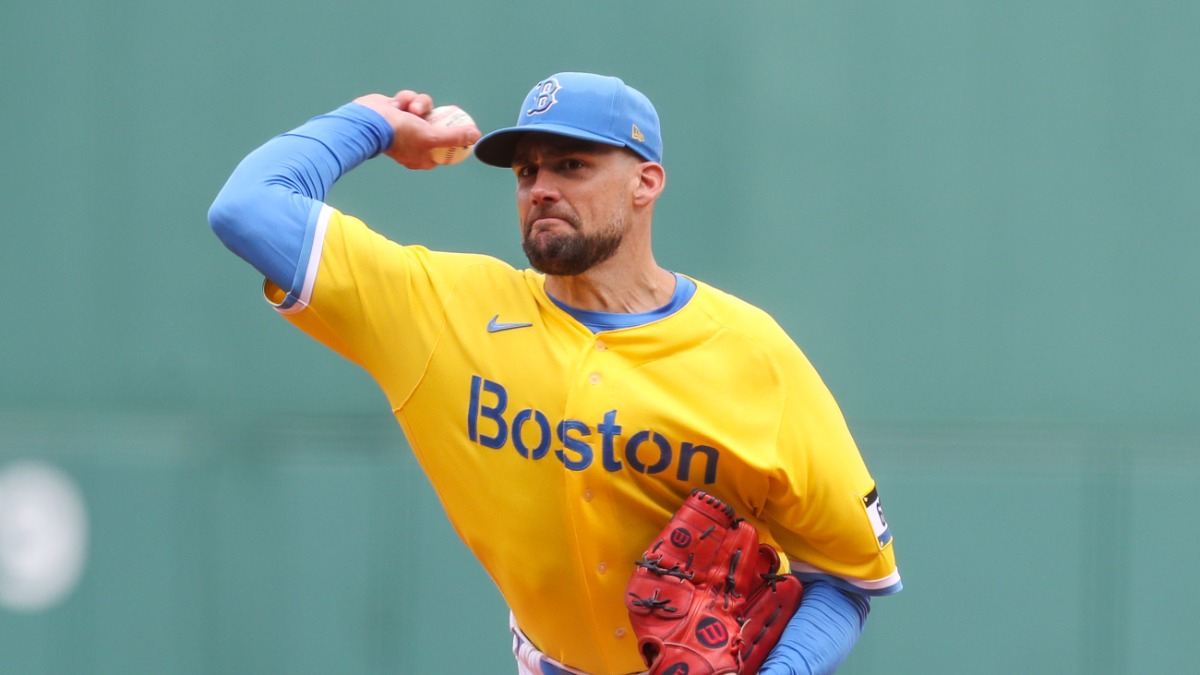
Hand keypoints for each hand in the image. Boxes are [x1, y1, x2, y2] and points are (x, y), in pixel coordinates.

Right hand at [353, 90, 480, 169]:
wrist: (368, 120)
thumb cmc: (399, 134)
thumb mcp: (431, 137)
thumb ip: (454, 137)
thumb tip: (476, 137)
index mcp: (421, 157)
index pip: (445, 148)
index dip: (455, 138)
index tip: (463, 127)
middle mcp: (413, 142)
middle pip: (437, 126)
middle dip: (436, 117)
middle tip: (446, 110)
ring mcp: (404, 126)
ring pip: (424, 109)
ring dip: (419, 104)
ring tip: (410, 108)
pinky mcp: (396, 110)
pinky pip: (409, 100)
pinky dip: (406, 99)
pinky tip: (398, 104)